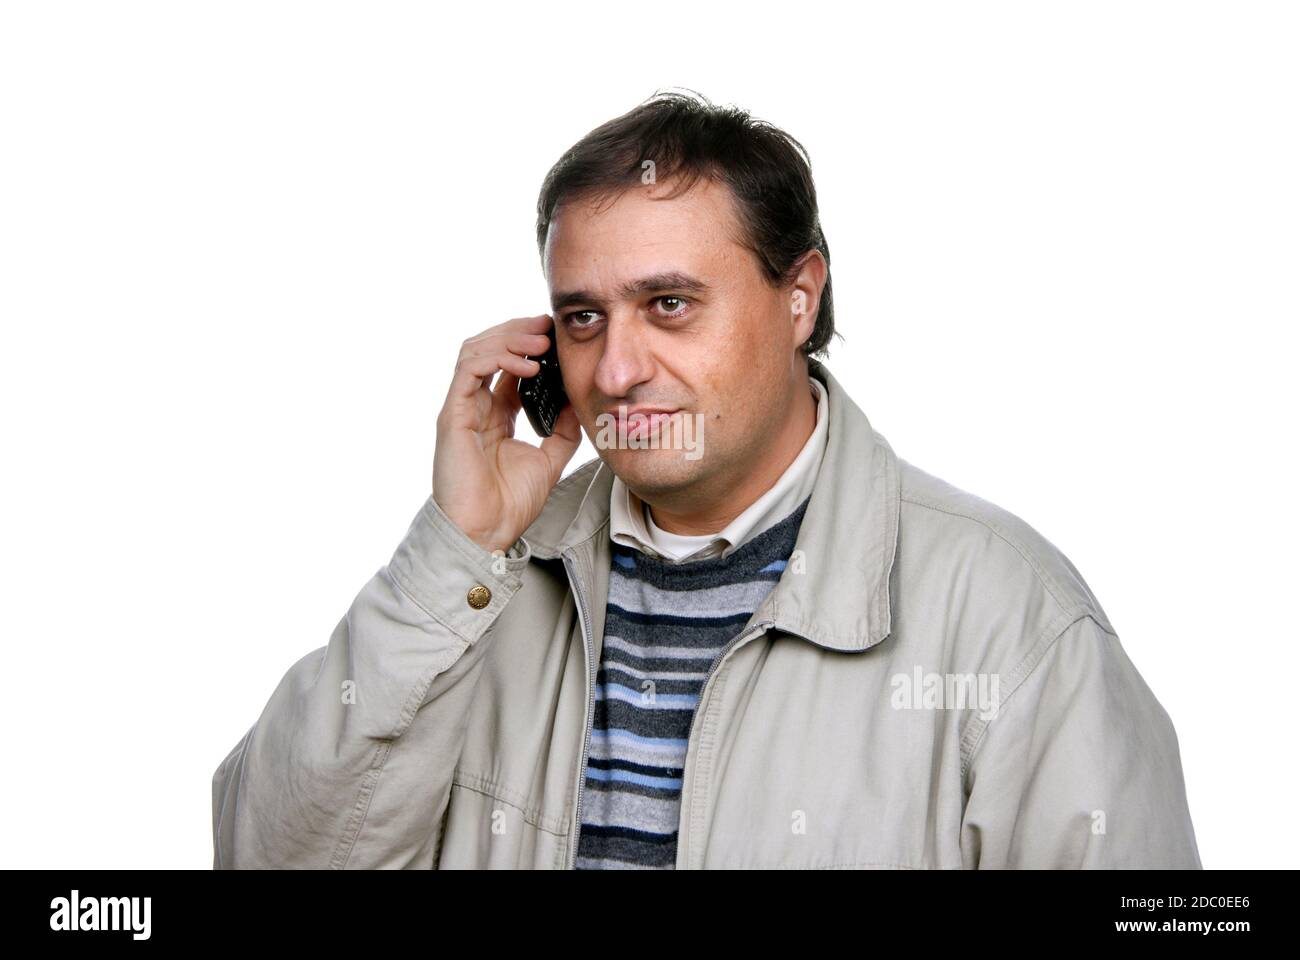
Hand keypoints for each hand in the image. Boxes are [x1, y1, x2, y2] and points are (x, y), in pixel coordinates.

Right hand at [432, 314, 581, 553]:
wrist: (486, 532)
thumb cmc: (509, 504)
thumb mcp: (549, 459)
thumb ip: (562, 430)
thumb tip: (577, 401)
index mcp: (496, 414)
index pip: (509, 365)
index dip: (530, 345)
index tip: (556, 336)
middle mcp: (476, 406)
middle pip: (490, 349)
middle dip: (519, 331)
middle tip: (548, 326)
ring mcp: (462, 408)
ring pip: (476, 351)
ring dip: (509, 338)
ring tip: (540, 340)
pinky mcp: (453, 415)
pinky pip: (470, 370)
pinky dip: (498, 358)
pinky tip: (527, 365)